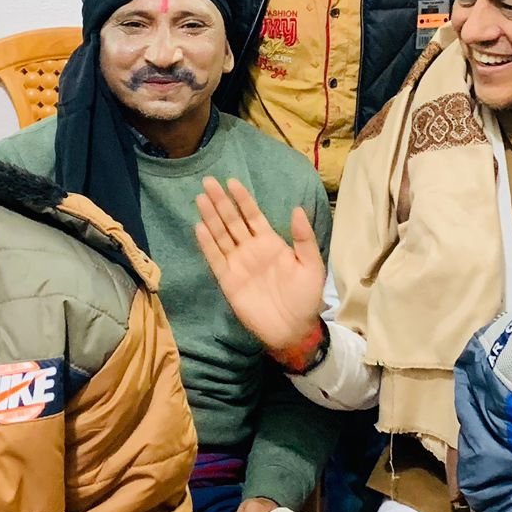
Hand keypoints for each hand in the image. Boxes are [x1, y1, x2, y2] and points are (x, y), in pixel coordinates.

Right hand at [195, 177, 325, 352]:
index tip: (231, 182)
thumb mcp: (312, 266)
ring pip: (221, 235)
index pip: (253, 215)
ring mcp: (238, 263)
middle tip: (208, 182)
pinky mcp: (228, 280)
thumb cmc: (305, 297)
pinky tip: (200, 227)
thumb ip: (304, 238)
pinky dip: (207, 244)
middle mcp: (251, 249)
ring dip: (210, 217)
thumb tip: (297, 209)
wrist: (293, 329)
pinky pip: (215, 258)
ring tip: (200, 198)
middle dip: (221, 202)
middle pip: (232, 220)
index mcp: (270, 242)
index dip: (242, 199)